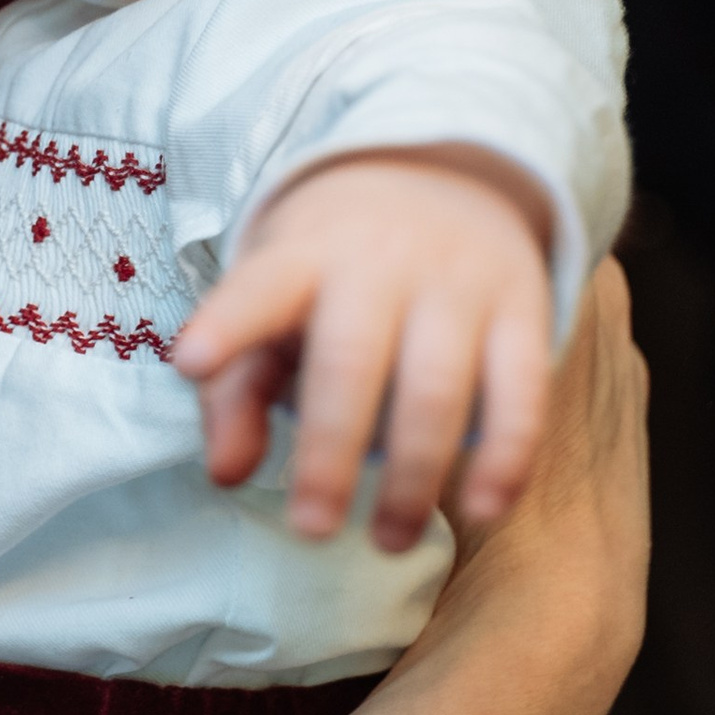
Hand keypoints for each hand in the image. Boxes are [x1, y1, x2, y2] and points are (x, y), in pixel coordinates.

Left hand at [173, 148, 553, 553]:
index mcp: (304, 256)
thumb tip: (227, 475)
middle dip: (329, 451)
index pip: (260, 286)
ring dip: (414, 473)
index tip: (191, 361)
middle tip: (311, 529)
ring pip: (438, 385)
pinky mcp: (523, 308)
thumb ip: (235, 389)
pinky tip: (482, 508)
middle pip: (352, 359)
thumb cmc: (334, 270)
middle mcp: (382, 263)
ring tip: (388, 541)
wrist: (446, 173)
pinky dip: (507, 454)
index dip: (227, 322)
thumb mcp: (273, 305)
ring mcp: (459, 284)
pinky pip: (523, 389)